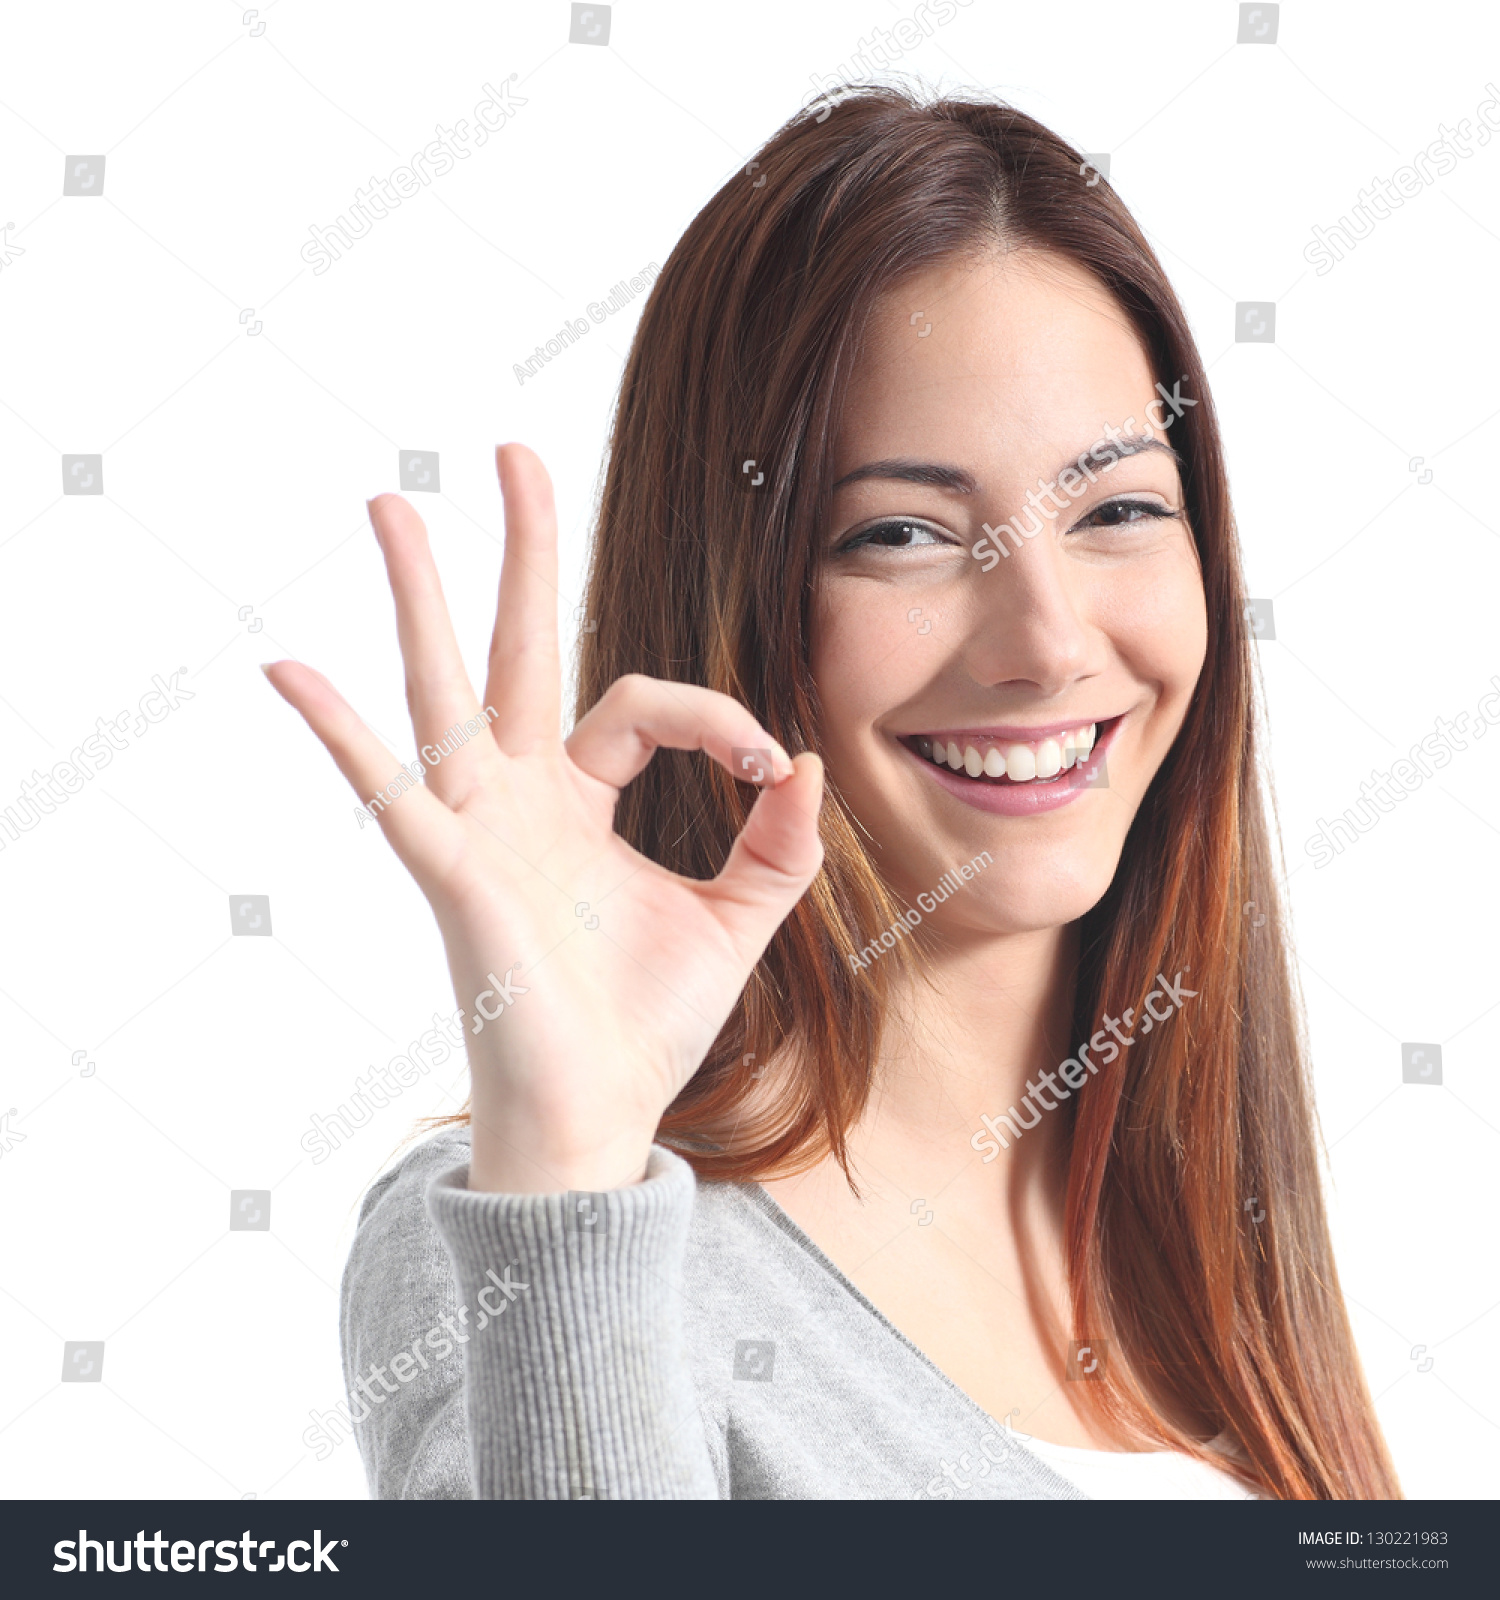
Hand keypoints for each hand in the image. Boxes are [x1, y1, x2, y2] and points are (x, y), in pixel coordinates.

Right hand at [264, 444, 823, 1193]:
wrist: (601, 1114)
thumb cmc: (649, 1022)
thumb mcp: (739, 918)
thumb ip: (779, 842)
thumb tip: (810, 760)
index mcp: (585, 798)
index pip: (646, 705)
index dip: (719, 717)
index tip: (773, 767)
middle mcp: (523, 796)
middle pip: (520, 649)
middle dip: (521, 552)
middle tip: (509, 450)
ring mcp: (479, 828)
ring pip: (445, 692)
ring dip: (421, 597)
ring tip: (391, 502)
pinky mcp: (453, 876)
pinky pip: (390, 796)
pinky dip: (340, 736)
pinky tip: (288, 669)